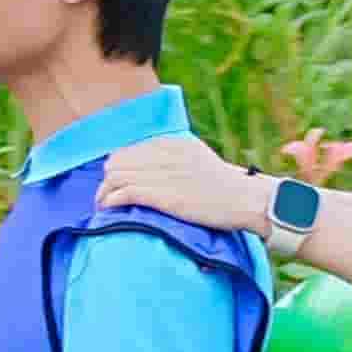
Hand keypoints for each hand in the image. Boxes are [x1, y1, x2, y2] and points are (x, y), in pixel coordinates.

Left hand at [97, 132, 270, 231]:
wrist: (246, 201)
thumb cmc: (228, 187)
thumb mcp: (200, 160)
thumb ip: (177, 158)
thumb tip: (154, 167)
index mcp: (173, 143)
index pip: (130, 149)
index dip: (120, 167)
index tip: (118, 182)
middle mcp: (164, 154)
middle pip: (117, 161)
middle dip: (108, 179)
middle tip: (109, 196)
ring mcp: (163, 174)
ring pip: (114, 177)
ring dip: (104, 192)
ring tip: (104, 205)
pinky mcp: (162, 195)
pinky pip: (123, 193)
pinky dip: (111, 201)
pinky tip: (109, 209)